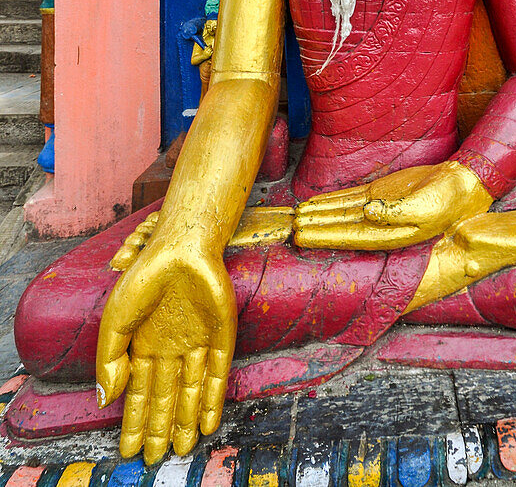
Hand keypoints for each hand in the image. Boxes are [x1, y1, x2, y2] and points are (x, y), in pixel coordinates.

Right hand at [96, 237, 236, 464]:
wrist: (182, 249)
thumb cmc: (145, 279)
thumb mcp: (115, 320)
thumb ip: (108, 361)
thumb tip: (103, 400)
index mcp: (144, 345)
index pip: (137, 393)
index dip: (132, 421)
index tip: (127, 450)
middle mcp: (170, 348)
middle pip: (164, 398)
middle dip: (158, 428)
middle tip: (153, 458)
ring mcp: (196, 343)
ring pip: (191, 392)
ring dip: (186, 420)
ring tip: (182, 448)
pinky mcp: (220, 338)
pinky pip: (217, 375)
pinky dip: (214, 400)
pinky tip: (210, 423)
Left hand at [293, 160, 492, 249]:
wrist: (464, 183)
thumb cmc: (450, 199)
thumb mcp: (426, 207)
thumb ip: (396, 211)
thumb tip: (369, 211)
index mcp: (392, 235)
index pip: (350, 238)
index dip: (325, 236)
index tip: (303, 236)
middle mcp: (381, 226)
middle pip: (341, 227)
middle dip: (316, 227)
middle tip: (290, 227)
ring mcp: (379, 209)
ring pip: (342, 212)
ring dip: (320, 214)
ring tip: (297, 216)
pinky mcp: (381, 193)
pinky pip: (351, 198)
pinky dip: (333, 200)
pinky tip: (317, 203)